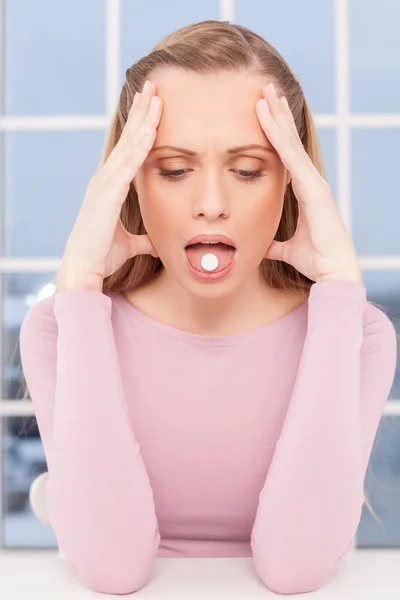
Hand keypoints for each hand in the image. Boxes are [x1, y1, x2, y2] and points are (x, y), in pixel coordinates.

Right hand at [57, 79, 161, 291]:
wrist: (83, 270)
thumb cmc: (102, 256)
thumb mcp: (130, 244)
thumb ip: (143, 239)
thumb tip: (156, 242)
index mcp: (109, 187)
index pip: (128, 150)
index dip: (140, 127)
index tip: (152, 106)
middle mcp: (105, 179)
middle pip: (127, 139)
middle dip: (141, 111)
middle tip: (153, 85)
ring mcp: (104, 183)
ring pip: (128, 144)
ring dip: (143, 118)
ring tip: (154, 93)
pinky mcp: (107, 193)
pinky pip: (129, 163)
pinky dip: (141, 143)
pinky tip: (152, 126)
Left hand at [255, 82, 362, 283]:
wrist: (333, 271)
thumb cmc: (316, 259)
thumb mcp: (287, 248)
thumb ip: (274, 244)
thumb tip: (261, 245)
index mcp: (306, 191)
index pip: (287, 155)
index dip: (277, 133)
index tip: (264, 113)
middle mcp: (310, 181)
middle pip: (290, 141)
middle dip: (277, 115)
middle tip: (265, 89)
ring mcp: (312, 181)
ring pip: (290, 142)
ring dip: (276, 116)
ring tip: (265, 92)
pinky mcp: (312, 187)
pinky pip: (290, 156)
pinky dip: (277, 136)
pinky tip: (266, 118)